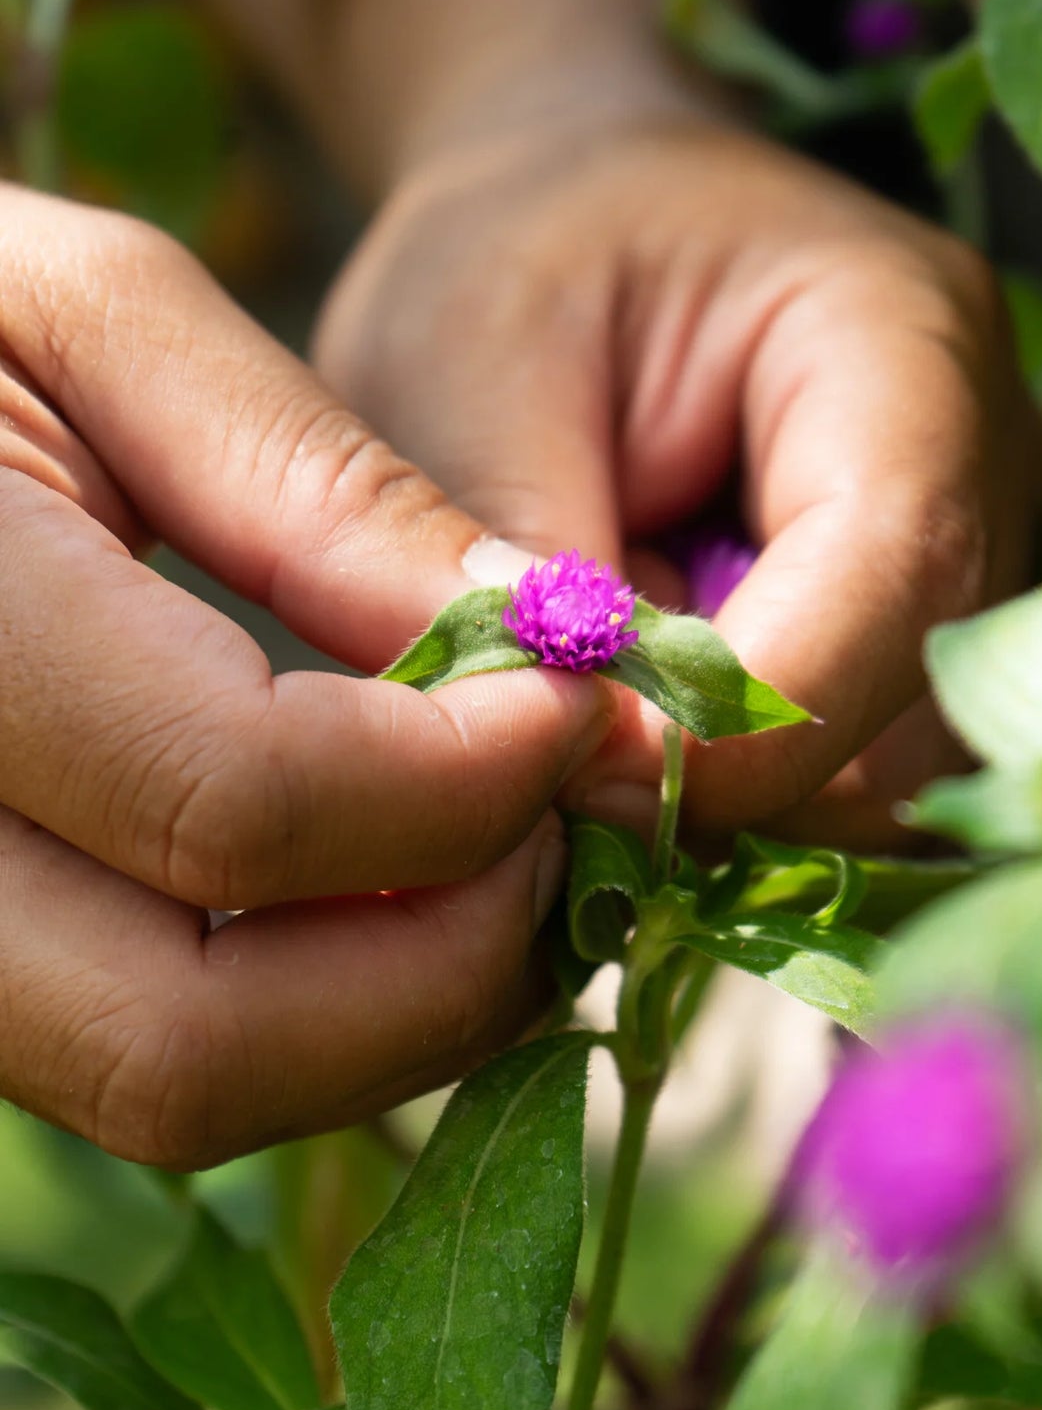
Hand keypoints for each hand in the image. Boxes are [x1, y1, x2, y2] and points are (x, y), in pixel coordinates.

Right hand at [0, 186, 611, 1167]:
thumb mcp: (95, 320)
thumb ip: (316, 490)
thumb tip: (540, 645)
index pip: (233, 800)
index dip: (461, 777)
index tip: (578, 697)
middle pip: (193, 1044)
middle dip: (443, 963)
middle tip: (559, 823)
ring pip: (169, 1089)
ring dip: (390, 1010)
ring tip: (497, 854)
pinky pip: (137, 1051)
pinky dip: (309, 1006)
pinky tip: (386, 887)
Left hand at [314, 99, 1041, 848]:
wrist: (570, 216)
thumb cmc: (514, 252)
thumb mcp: (470, 369)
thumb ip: (524, 565)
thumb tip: (561, 757)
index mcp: (902, 337)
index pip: (894, 567)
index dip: (750, 708)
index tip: (583, 772)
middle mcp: (985, 458)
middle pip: (915, 697)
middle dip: (733, 769)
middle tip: (552, 767)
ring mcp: (970, 552)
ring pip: (888, 762)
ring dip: (728, 783)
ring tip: (582, 712)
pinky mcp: (911, 628)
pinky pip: (850, 763)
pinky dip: (733, 777)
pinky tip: (633, 714)